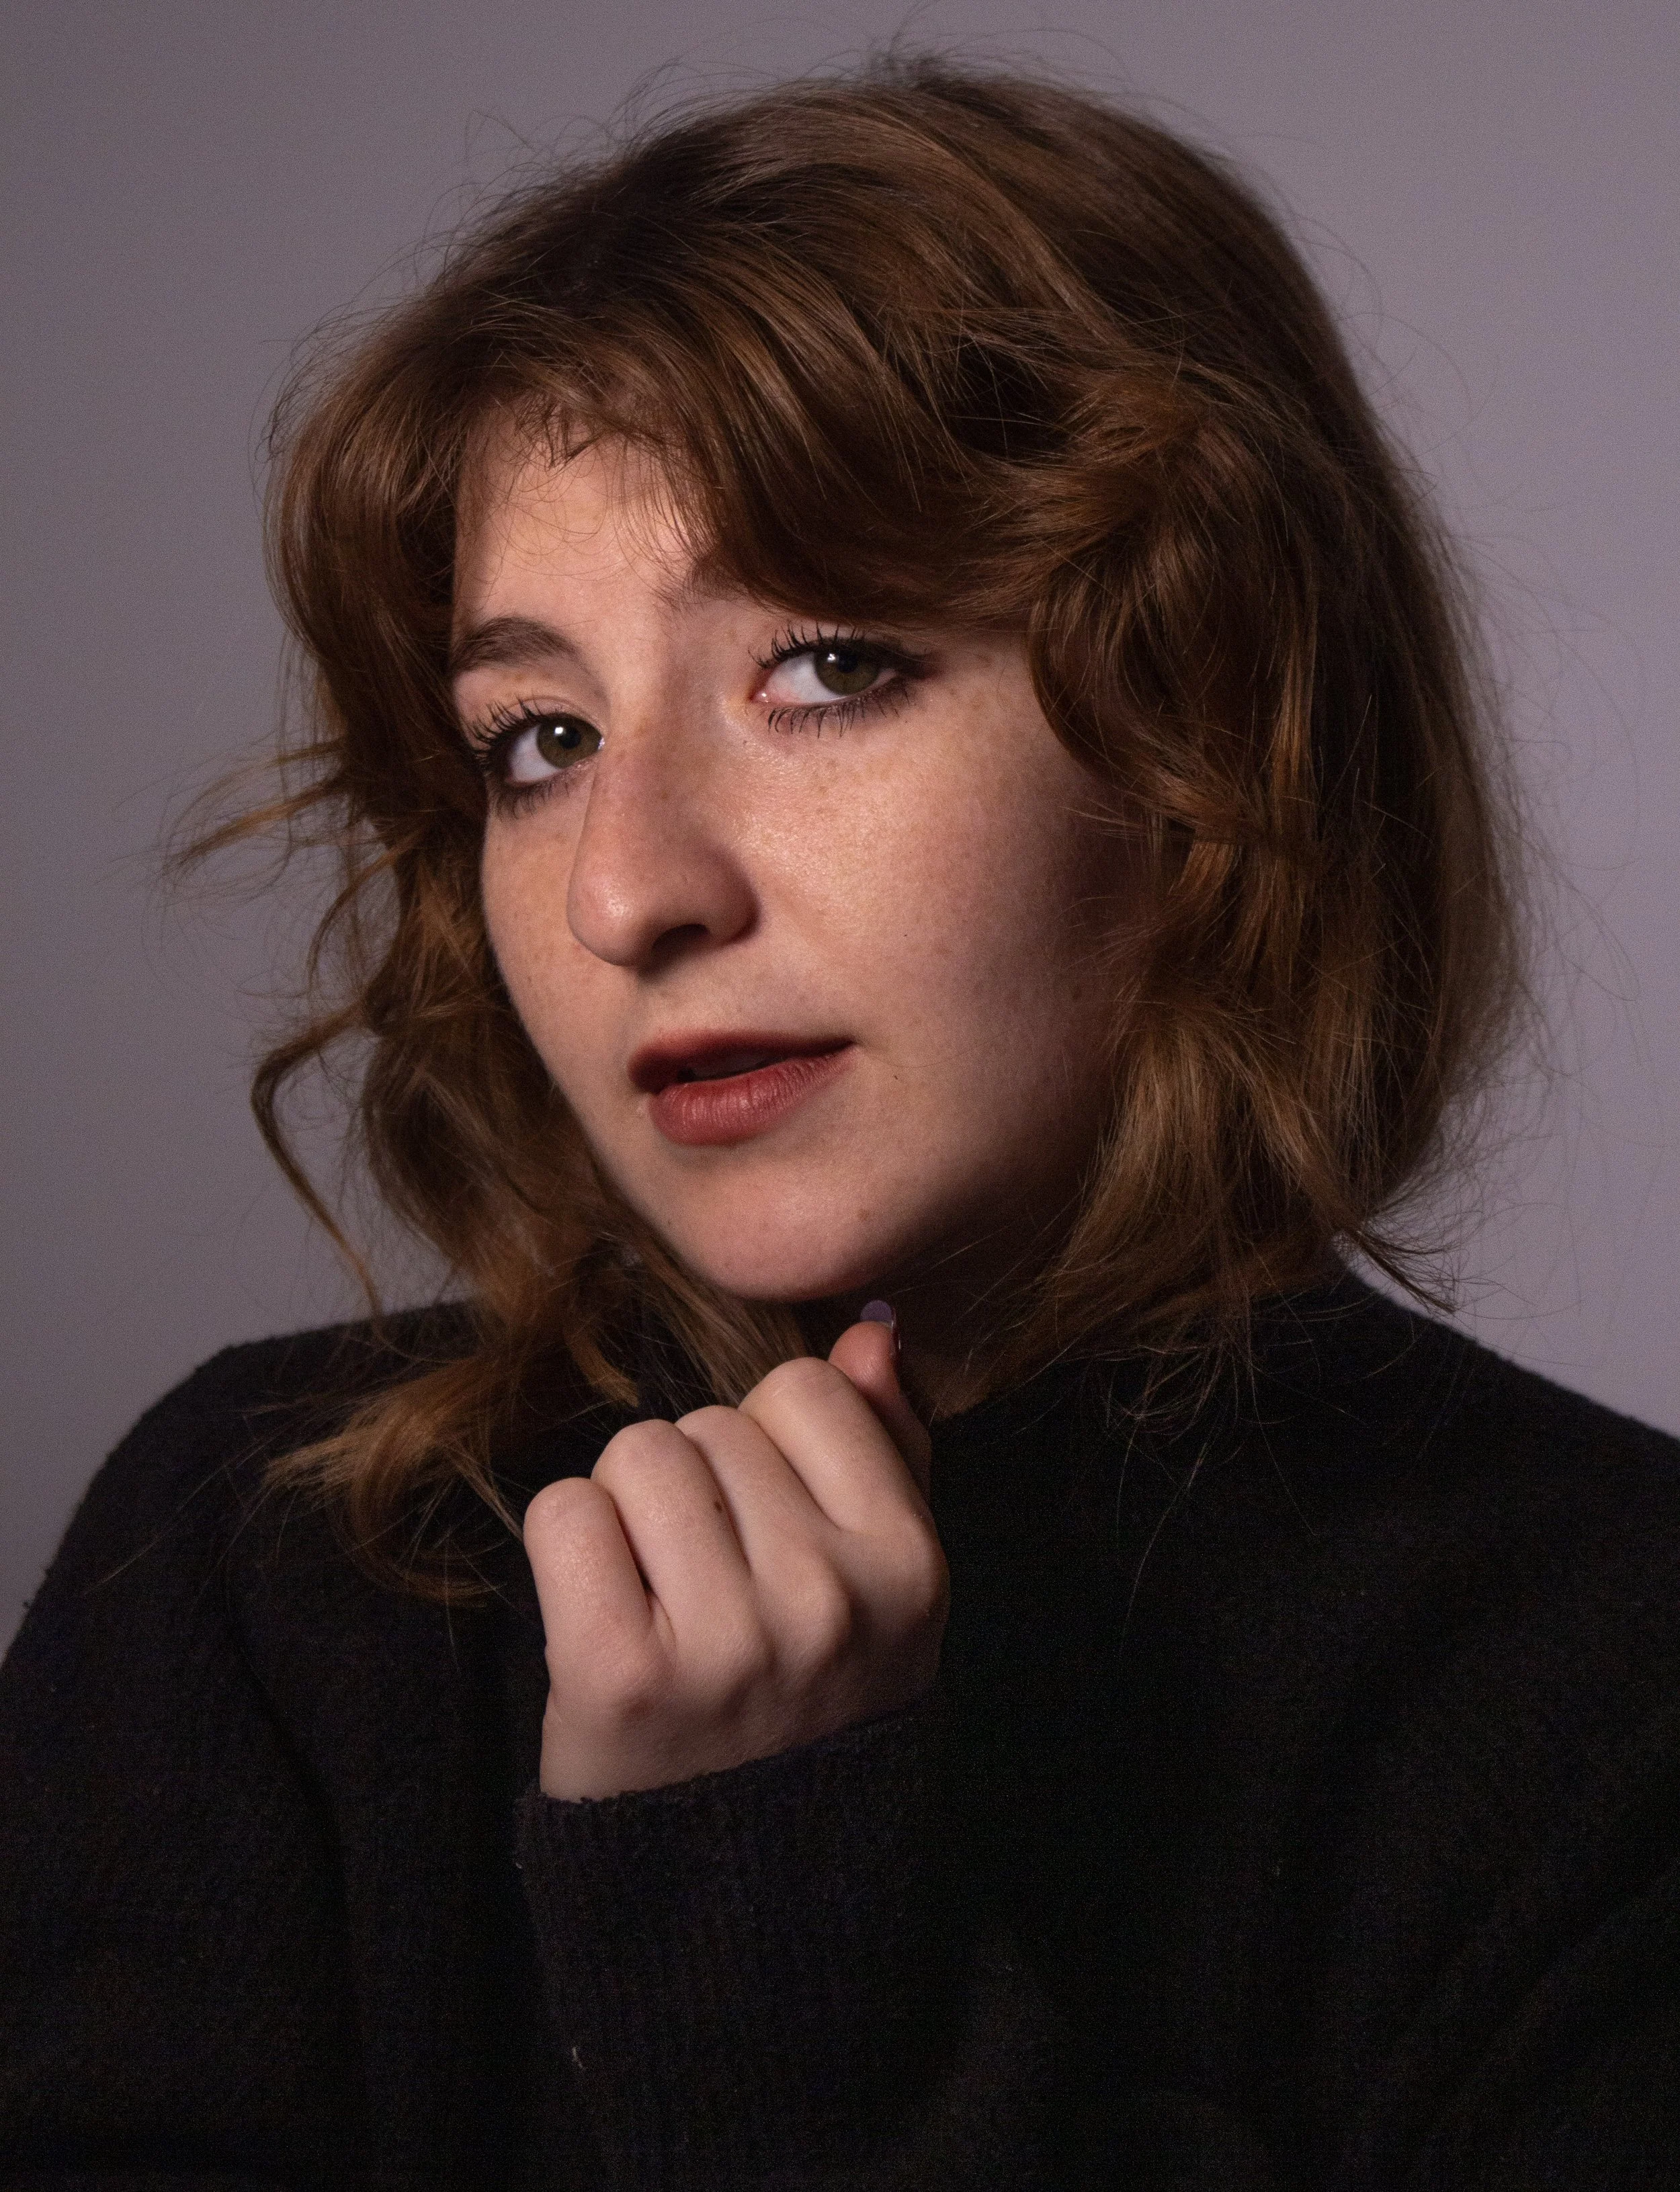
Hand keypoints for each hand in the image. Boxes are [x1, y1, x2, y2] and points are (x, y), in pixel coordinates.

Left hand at [523, 1315, 946, 1799]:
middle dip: (695, 1483)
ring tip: (659, 1595)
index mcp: (908, 1564)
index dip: (770, 1445)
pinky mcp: (619, 1672)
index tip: (772, 1529)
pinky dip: (570, 1551)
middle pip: (706, 1425)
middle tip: (709, 1584)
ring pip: (634, 1455)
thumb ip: (889, 1448)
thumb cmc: (812, 1704)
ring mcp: (724, 1639)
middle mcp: (826, 1598)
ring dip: (627, 1510)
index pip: (804, 1392)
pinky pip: (565, 1513)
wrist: (746, 1887)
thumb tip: (867, 1330)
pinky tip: (604, 1616)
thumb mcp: (886, 1585)